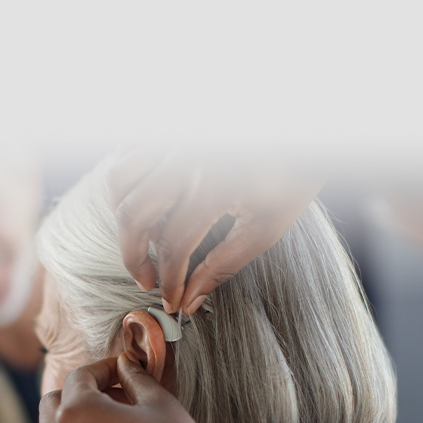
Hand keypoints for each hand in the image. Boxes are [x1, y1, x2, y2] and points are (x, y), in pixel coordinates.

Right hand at [108, 146, 324, 311]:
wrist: (302, 130)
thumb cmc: (290, 177)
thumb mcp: (266, 226)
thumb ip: (223, 266)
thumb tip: (188, 301)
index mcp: (215, 185)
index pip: (173, 245)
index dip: (167, 280)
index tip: (170, 298)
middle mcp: (187, 156)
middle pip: (134, 213)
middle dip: (133, 255)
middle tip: (145, 278)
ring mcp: (174, 134)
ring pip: (120, 177)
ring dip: (124, 213)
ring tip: (146, 236)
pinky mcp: (169, 121)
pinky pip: (126, 148)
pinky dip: (127, 175)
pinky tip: (145, 195)